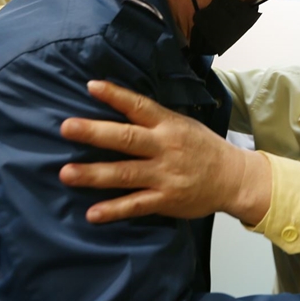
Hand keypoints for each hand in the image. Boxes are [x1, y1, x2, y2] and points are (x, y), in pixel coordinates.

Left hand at [59, 81, 271, 223]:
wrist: (233, 178)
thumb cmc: (203, 148)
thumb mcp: (183, 125)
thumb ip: (154, 119)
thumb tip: (120, 106)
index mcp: (169, 125)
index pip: (140, 106)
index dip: (116, 96)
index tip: (92, 86)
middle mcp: (165, 147)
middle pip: (127, 139)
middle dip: (96, 133)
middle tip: (67, 127)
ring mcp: (165, 175)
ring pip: (126, 173)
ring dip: (94, 174)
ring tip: (66, 174)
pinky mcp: (166, 199)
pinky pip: (136, 205)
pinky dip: (114, 210)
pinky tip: (92, 213)